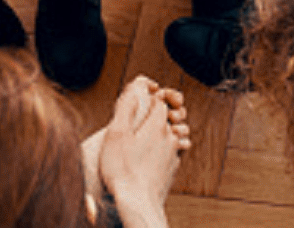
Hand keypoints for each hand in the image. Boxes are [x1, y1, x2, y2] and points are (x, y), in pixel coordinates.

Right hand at [98, 76, 188, 219]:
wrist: (138, 203)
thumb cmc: (123, 170)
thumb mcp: (116, 135)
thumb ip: (126, 109)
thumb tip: (135, 89)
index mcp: (157, 125)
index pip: (161, 101)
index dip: (152, 97)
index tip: (143, 100)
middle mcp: (170, 137)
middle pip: (172, 116)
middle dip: (164, 112)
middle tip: (147, 117)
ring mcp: (173, 154)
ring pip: (177, 133)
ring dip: (168, 130)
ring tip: (151, 136)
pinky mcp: (172, 169)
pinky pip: (176, 151)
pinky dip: (168, 148)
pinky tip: (155, 155)